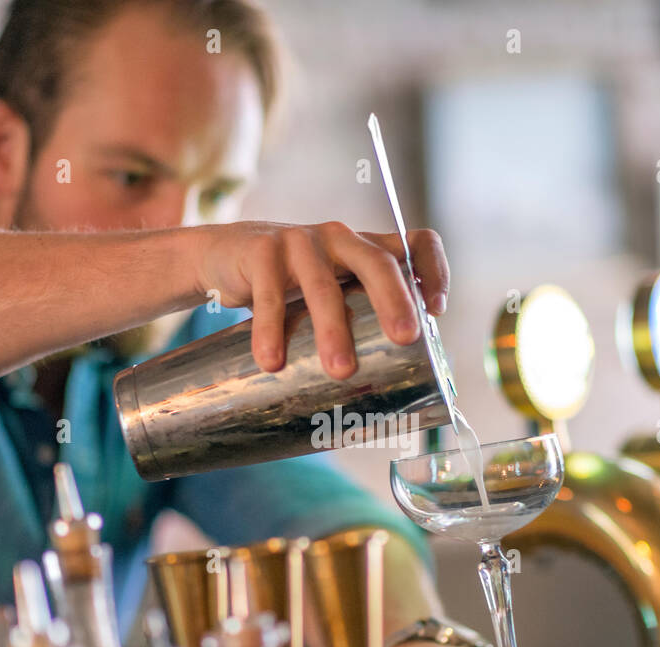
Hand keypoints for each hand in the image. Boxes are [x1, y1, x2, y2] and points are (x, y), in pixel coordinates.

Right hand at [188, 221, 448, 378]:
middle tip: (405, 339)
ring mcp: (301, 242)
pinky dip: (271, 331)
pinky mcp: (262, 251)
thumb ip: (354, 318)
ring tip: (340, 371)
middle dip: (395, 302)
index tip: (436, 311)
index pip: (416, 243)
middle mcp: (340, 239)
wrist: (222, 255)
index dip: (435, 271)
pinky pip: (269, 296)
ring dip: (333, 330)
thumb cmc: (290, 283)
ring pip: (323, 286)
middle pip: (379, 263)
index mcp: (365, 249)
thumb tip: (385, 393)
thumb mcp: (329, 290)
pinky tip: (271, 362)